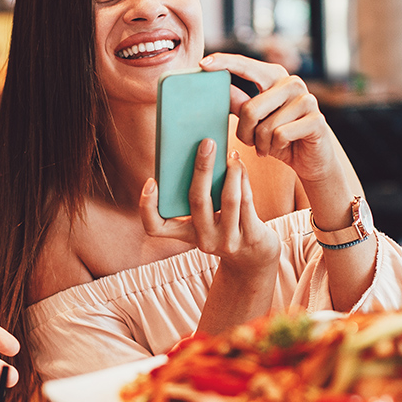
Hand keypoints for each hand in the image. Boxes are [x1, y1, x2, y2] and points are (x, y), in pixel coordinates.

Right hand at [140, 138, 279, 274]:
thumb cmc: (225, 225)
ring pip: (228, 199)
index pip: (155, 227)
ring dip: (231, 171)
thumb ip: (200, 194)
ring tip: (231, 154)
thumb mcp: (206, 217)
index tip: (151, 182)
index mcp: (185, 234)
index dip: (147, 206)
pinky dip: (243, 179)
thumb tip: (200, 153)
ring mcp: (228, 241)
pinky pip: (246, 202)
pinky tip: (240, 166)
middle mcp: (204, 240)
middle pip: (197, 201)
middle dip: (202, 168)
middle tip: (206, 144)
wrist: (254, 256)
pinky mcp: (251, 237)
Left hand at [200, 53, 345, 190]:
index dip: (224, 63)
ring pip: (265, 126)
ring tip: (269, 146)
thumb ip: (239, 102)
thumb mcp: (255, 120)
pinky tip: (285, 147)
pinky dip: (276, 147)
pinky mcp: (317, 120)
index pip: (245, 65)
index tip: (202, 64)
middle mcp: (292, 83)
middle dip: (245, 132)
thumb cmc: (280, 138)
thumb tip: (216, 86)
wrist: (312, 160)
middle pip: (250, 108)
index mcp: (275, 76)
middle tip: (250, 142)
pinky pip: (281, 135)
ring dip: (261, 144)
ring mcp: (307, 99)